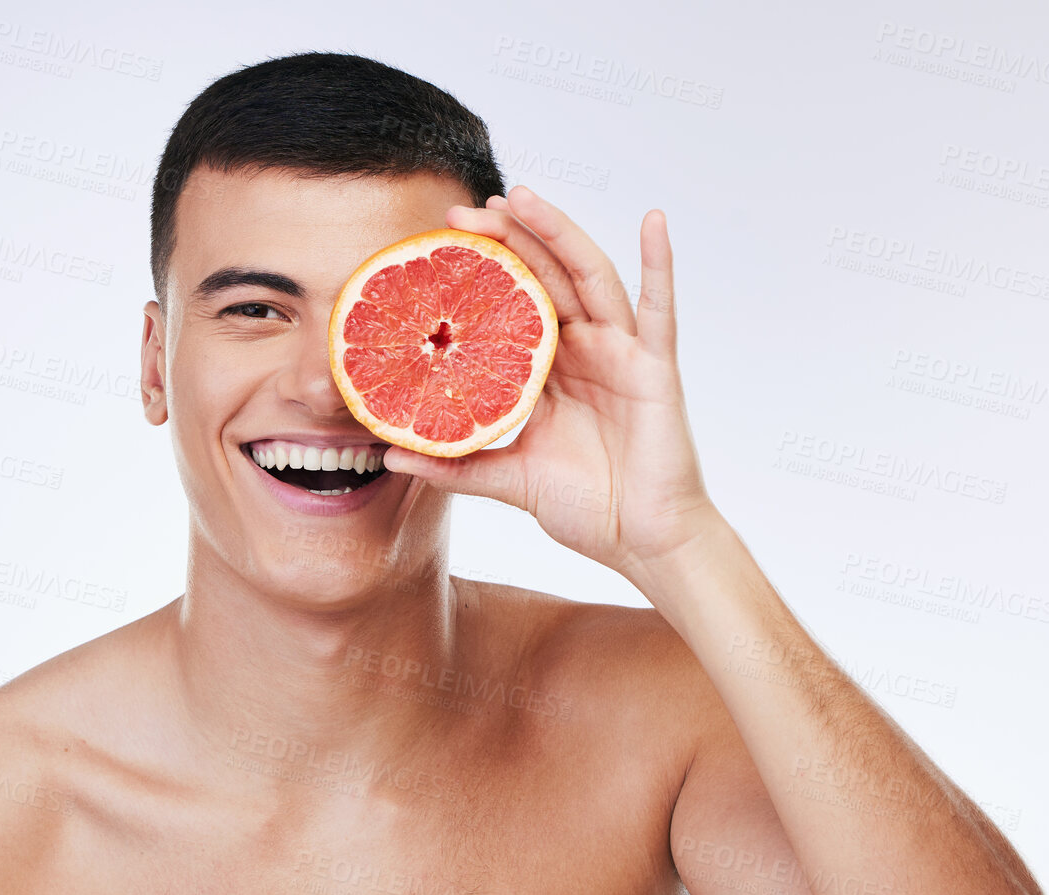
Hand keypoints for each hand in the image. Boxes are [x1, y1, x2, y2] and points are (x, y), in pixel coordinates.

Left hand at [380, 186, 723, 581]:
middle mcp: (586, 350)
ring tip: (521, 197)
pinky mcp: (656, 368)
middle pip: (546, 276)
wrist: (640, 543)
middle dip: (508, 238)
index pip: (513, 303)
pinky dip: (660, 262)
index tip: (440, 241)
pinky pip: (660, 309)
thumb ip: (453, 465)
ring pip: (589, 276)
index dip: (483, 270)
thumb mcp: (507, 479)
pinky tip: (654, 220)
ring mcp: (623, 353)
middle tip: (463, 209)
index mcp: (551, 370)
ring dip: (557, 233)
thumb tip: (389, 458)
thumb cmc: (587, 508)